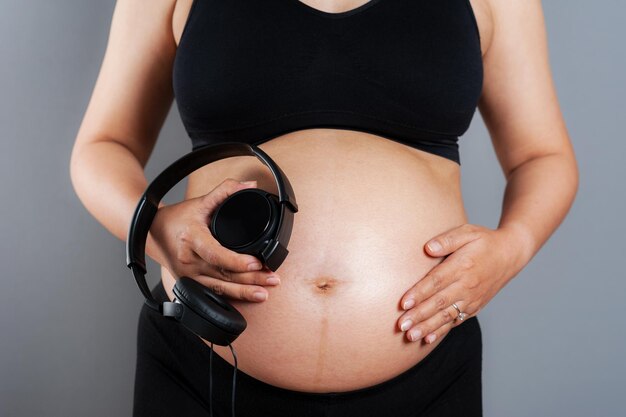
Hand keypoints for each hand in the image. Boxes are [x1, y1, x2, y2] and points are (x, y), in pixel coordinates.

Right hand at [149, 178, 280, 301]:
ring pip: (219, 289)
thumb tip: (250, 185)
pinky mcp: (189, 285)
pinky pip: (213, 294)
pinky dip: (231, 297)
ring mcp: (188, 276)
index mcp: (192, 239)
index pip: (216, 254)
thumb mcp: (201, 201)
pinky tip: (246, 297)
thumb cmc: (178, 218)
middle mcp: (188, 261)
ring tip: (264, 293)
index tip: (256, 262)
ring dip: (244, 293)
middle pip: (223, 275)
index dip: (237, 261)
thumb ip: (225, 191)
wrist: (152, 233)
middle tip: (272, 278)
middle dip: (250, 279)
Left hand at [397, 224, 522, 343]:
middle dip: (419, 316)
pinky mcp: (475, 307)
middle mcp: (466, 286)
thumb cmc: (484, 241)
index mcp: (462, 266)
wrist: (511, 254)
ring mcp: (471, 299)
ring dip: (427, 327)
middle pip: (438, 303)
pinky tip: (428, 339)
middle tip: (401, 325)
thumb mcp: (468, 232)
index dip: (419, 293)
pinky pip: (456, 321)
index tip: (403, 303)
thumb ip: (447, 240)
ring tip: (410, 336)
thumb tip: (428, 248)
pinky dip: (442, 331)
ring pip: (446, 316)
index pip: (436, 282)